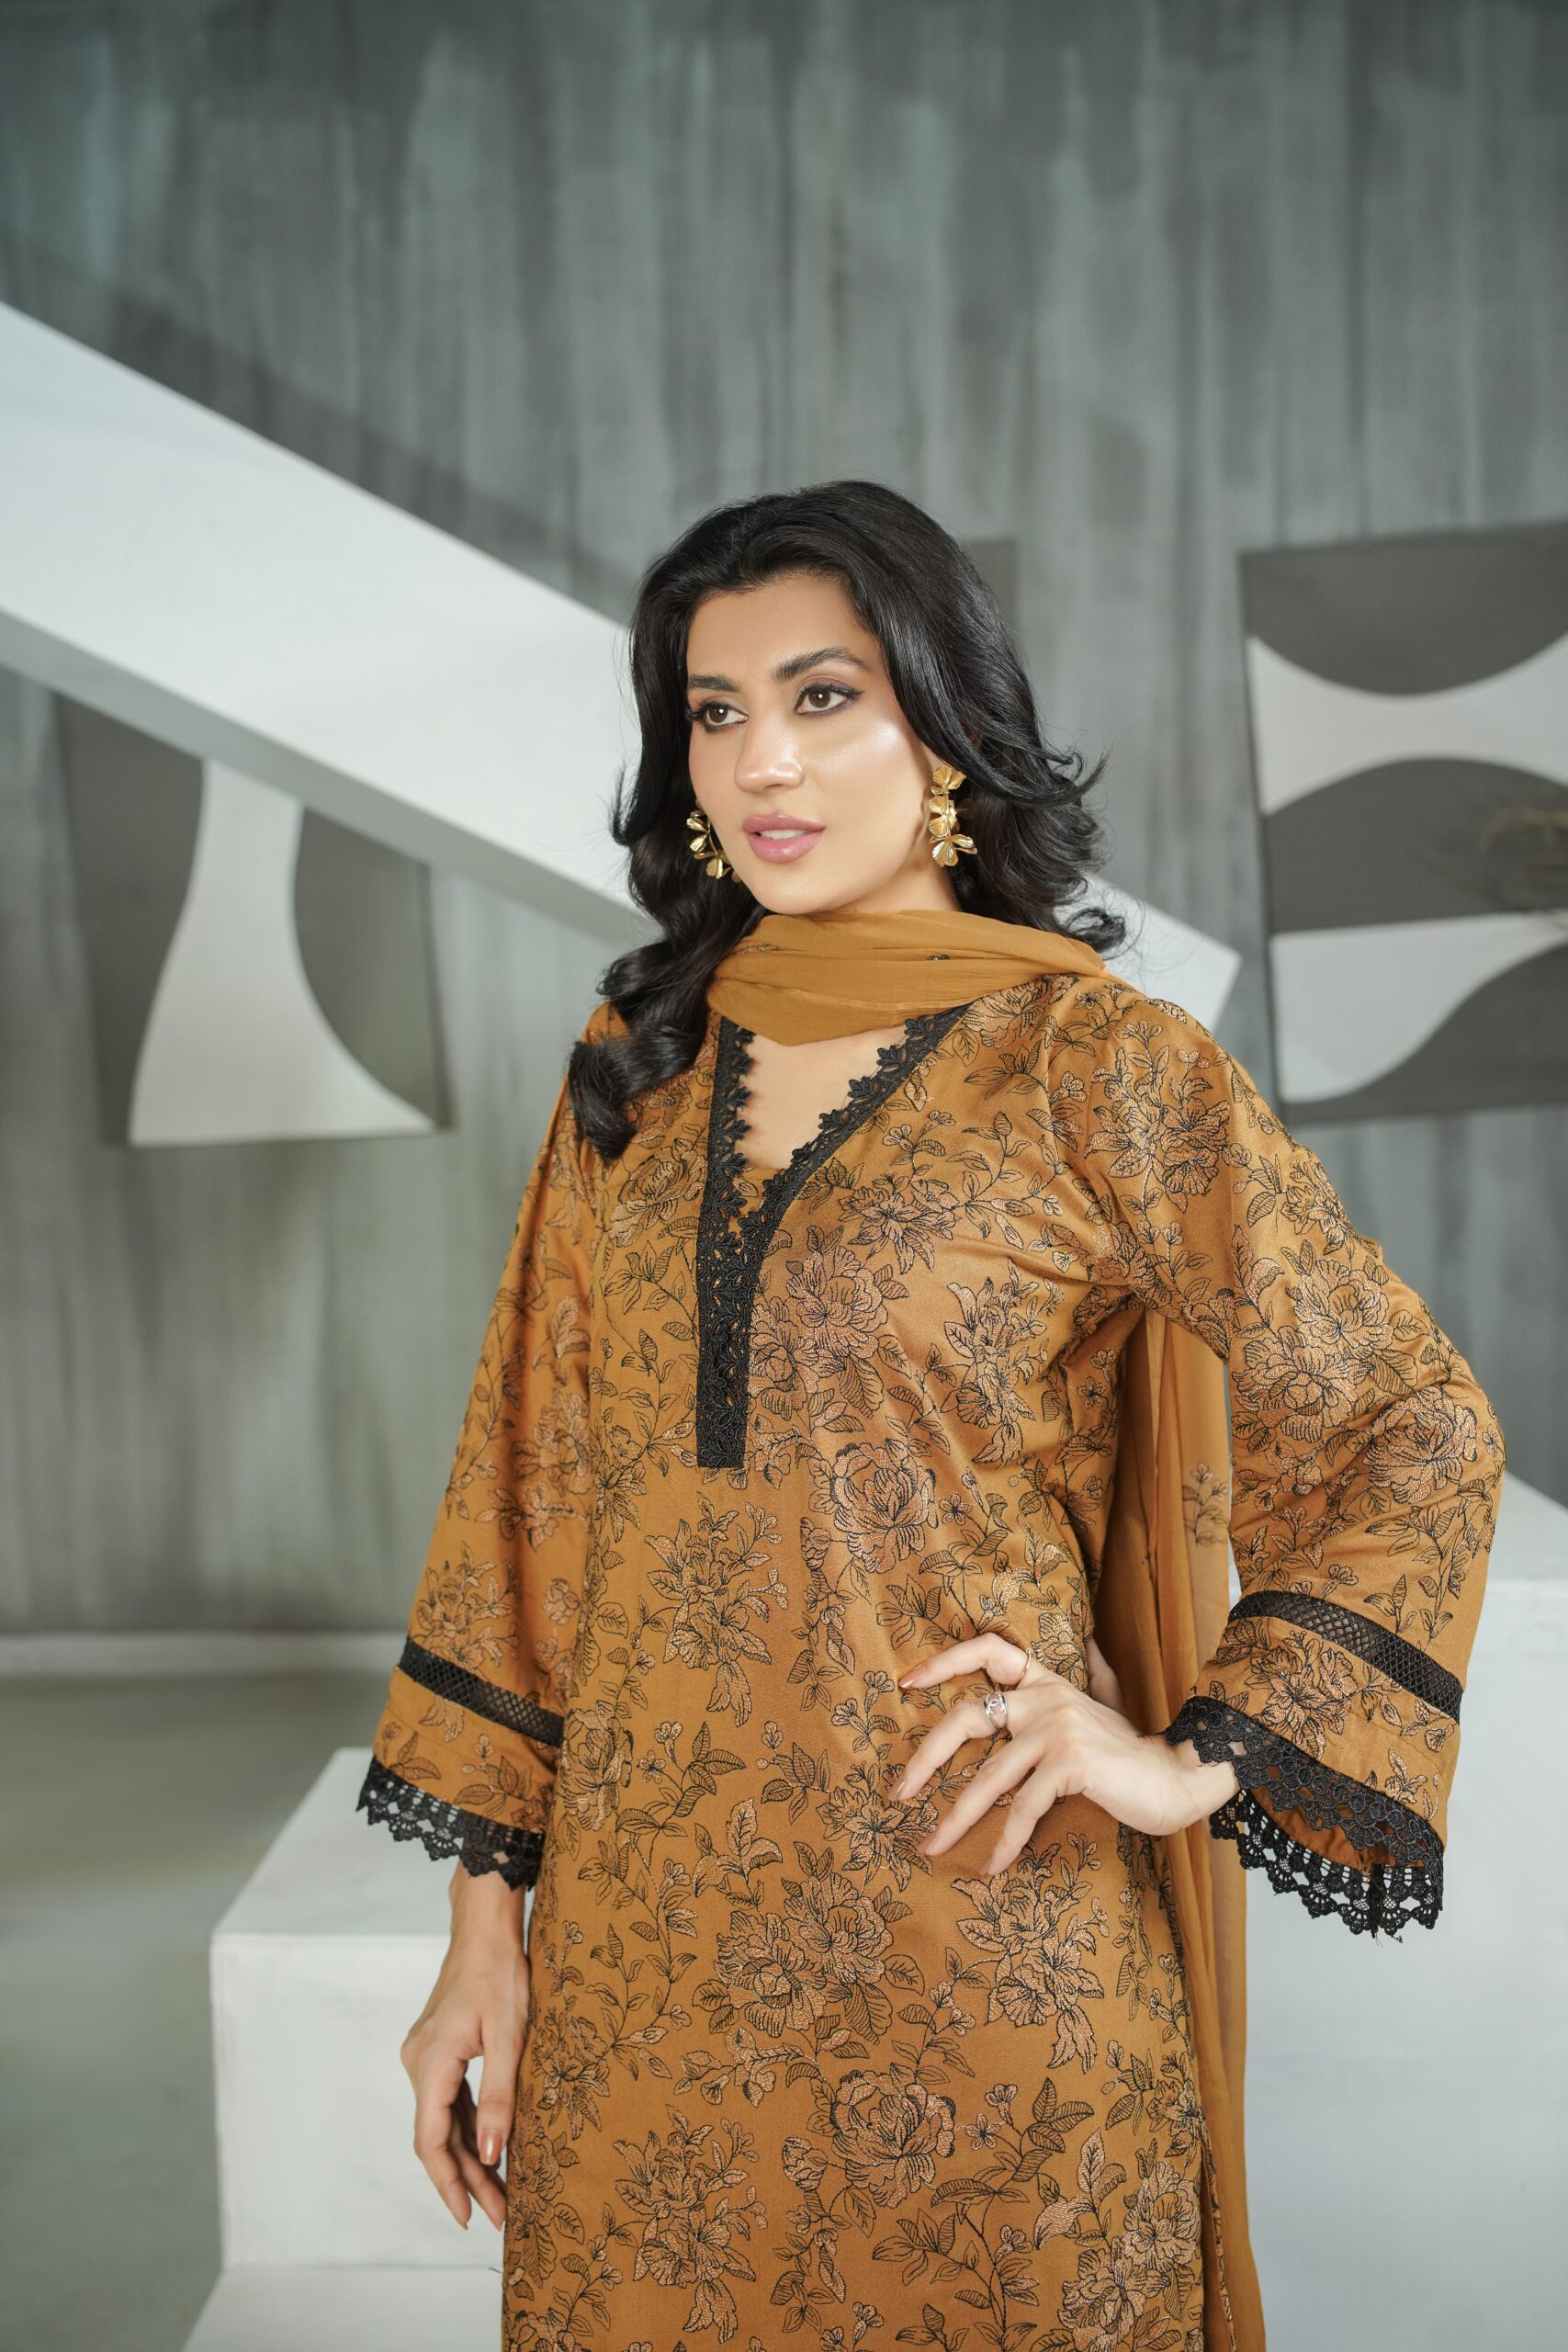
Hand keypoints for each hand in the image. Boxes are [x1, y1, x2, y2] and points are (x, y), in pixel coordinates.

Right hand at [400, 1867, 531, 2230]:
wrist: (485, 1927)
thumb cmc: (500, 1974)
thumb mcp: (510, 2036)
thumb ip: (499, 2098)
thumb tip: (489, 2155)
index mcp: (430, 2063)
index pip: (431, 2140)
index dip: (448, 2183)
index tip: (468, 2218)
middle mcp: (418, 2064)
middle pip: (438, 2137)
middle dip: (467, 2178)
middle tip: (500, 2215)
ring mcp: (425, 2058)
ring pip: (443, 2122)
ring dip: (469, 2157)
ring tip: (501, 2195)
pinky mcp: (438, 2052)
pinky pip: (449, 2101)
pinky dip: (468, 2128)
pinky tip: (489, 2151)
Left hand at [889, 1629, 1239, 1873]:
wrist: (1181, 1779)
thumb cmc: (1133, 1752)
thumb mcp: (1103, 1707)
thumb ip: (1092, 1677)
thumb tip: (1089, 1641)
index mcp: (1046, 1683)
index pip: (989, 1649)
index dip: (944, 1660)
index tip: (905, 1682)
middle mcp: (1047, 1698)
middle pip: (967, 1717)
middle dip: (925, 1758)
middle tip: (898, 1793)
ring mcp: (1058, 1728)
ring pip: (989, 1777)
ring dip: (955, 1818)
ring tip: (931, 1848)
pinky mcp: (1071, 1763)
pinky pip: (1023, 1808)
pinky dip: (1003, 1841)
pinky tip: (991, 1866)